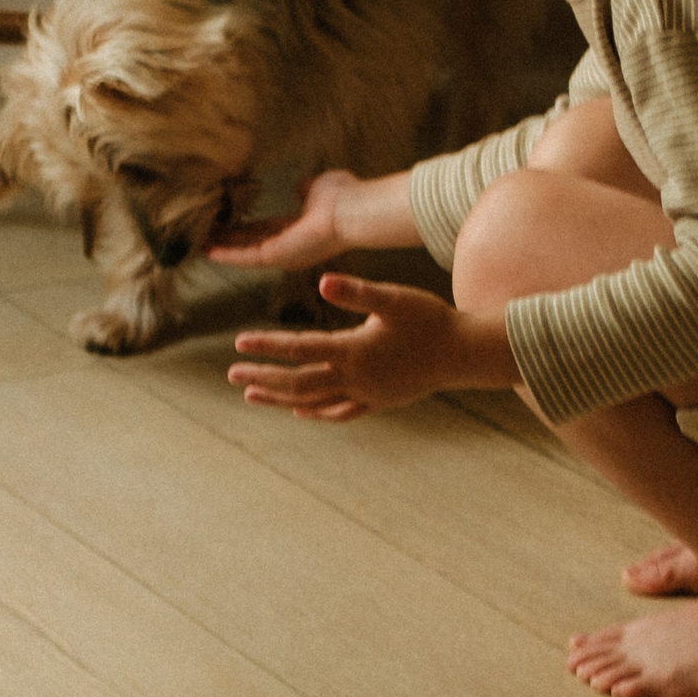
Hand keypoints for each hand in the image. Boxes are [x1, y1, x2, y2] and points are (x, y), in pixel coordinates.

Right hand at [207, 170, 356, 270]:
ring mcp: (284, 253)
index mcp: (298, 228)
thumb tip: (299, 186)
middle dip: (226, 240)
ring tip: (197, 243)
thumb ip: (306, 189)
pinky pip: (248, 256)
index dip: (243, 228)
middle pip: (250, 243)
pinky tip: (208, 250)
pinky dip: (228, 254)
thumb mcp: (319, 187)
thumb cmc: (344, 197)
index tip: (223, 223)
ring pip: (244, 252)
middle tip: (202, 235)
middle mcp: (289, 245)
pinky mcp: (279, 256)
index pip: (264, 230)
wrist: (354, 211)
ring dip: (221, 248)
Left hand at [228, 273, 513, 420]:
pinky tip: (299, 413)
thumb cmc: (432, 319)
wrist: (465, 354)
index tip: (239, 344)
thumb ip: (357, 292)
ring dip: (280, 399)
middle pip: (298, 383)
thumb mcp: (394, 298)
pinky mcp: (379, 401)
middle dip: (263, 378)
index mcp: (354, 351)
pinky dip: (315, 413)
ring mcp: (366, 394)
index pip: (300, 350)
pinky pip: (339, 412)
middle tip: (232, 374)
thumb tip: (322, 283)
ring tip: (251, 396)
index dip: (268, 346)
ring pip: (313, 402)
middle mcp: (355, 378)